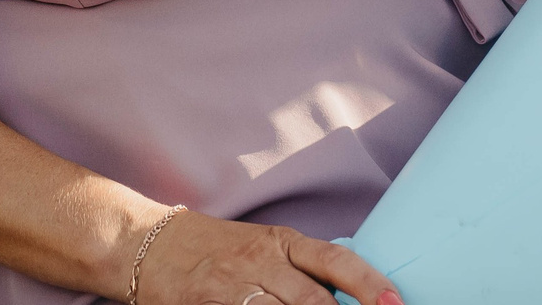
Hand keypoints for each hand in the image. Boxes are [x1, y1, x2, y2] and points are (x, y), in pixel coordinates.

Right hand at [137, 209, 400, 304]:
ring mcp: (232, 287)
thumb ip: (300, 269)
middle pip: (312, 301)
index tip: (395, 303)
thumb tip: (353, 295)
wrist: (146, 244)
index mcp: (279, 242)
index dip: (367, 283)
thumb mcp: (260, 246)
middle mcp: (258, 261)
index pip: (333, 260)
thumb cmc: (213, 248)